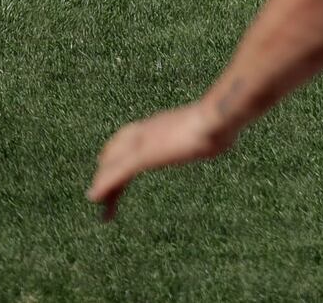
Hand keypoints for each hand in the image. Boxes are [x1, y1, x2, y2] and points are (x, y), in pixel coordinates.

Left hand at [87, 101, 233, 220]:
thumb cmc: (223, 121)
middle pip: (117, 150)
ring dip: (104, 184)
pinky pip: (118, 174)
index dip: (118, 152)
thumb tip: (226, 138)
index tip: (112, 167)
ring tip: (99, 204)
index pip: (129, 136)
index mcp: (161, 124)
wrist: (218, 118)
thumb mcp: (216, 129)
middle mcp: (146, 130)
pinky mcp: (142, 156)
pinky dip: (105, 185)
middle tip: (101, 194)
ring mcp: (143, 143)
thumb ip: (214, 135)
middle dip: (107, 171)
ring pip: (114, 165)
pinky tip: (96, 198)